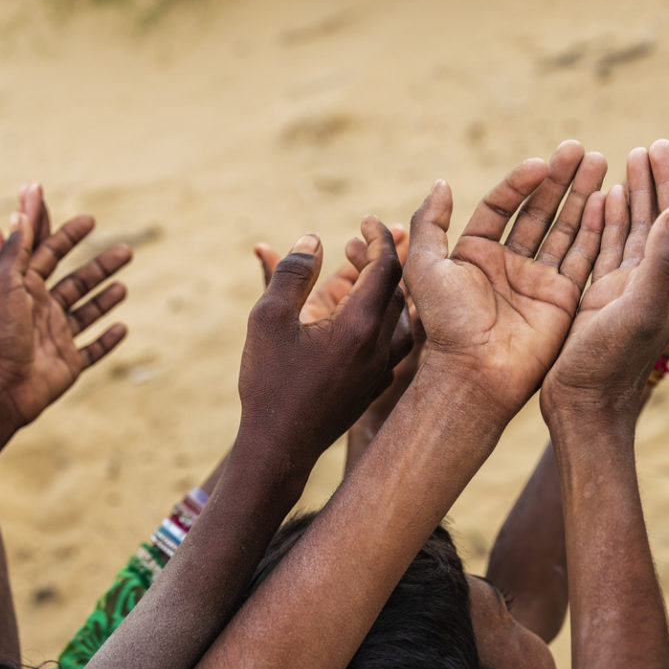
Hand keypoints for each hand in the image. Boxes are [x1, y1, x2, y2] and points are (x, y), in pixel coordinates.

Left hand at [0, 213, 131, 427]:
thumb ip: (16, 248)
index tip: (89, 218)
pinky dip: (107, 341)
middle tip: (126, 250)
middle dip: (100, 266)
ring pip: (87, 313)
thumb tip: (22, 207)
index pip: (48, 253)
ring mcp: (55, 338)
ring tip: (125, 286)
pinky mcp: (67, 364)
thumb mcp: (4, 283)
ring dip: (105, 300)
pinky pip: (91, 350)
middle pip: (76, 282)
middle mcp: (40, 311)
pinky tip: (123, 329)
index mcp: (23, 289)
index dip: (67, 234)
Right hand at [237, 217, 410, 465]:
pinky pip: (394, 345)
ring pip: (400, 319)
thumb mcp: (268, 318)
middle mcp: (380, 347)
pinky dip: (387, 321)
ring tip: (365, 276)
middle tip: (359, 242)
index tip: (366, 220)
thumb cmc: (269, 382)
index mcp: (359, 325)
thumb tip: (314, 239)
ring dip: (387, 291)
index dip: (378, 239)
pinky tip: (370, 319)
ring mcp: (381, 371)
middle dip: (382, 260)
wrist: (279, 448)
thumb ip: (292, 273)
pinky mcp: (374, 388)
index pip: (386, 268)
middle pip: (398, 290)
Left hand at [405, 141, 606, 419]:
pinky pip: (583, 256)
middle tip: (580, 149)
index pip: (501, 206)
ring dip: (582, 195)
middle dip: (559, 179)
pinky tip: (609, 198)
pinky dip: (596, 227)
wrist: (475, 373)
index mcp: (475, 254)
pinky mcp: (563, 299)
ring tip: (600, 160)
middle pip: (538, 211)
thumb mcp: (424, 267)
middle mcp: (508, 264)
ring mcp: (538, 280)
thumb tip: (441, 184)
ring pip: (564, 228)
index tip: (541, 162)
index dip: (520, 182)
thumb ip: (430, 224)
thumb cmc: (446, 323)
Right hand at [541, 141, 668, 422]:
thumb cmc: (611, 366)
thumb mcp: (640, 311)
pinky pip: (612, 245)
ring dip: (641, 190)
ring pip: (640, 227)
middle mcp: (657, 279)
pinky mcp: (604, 295)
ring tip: (636, 154)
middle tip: (663, 143)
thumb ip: (663, 262)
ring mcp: (630, 286)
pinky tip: (606, 195)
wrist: (584, 406)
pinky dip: (611, 216)